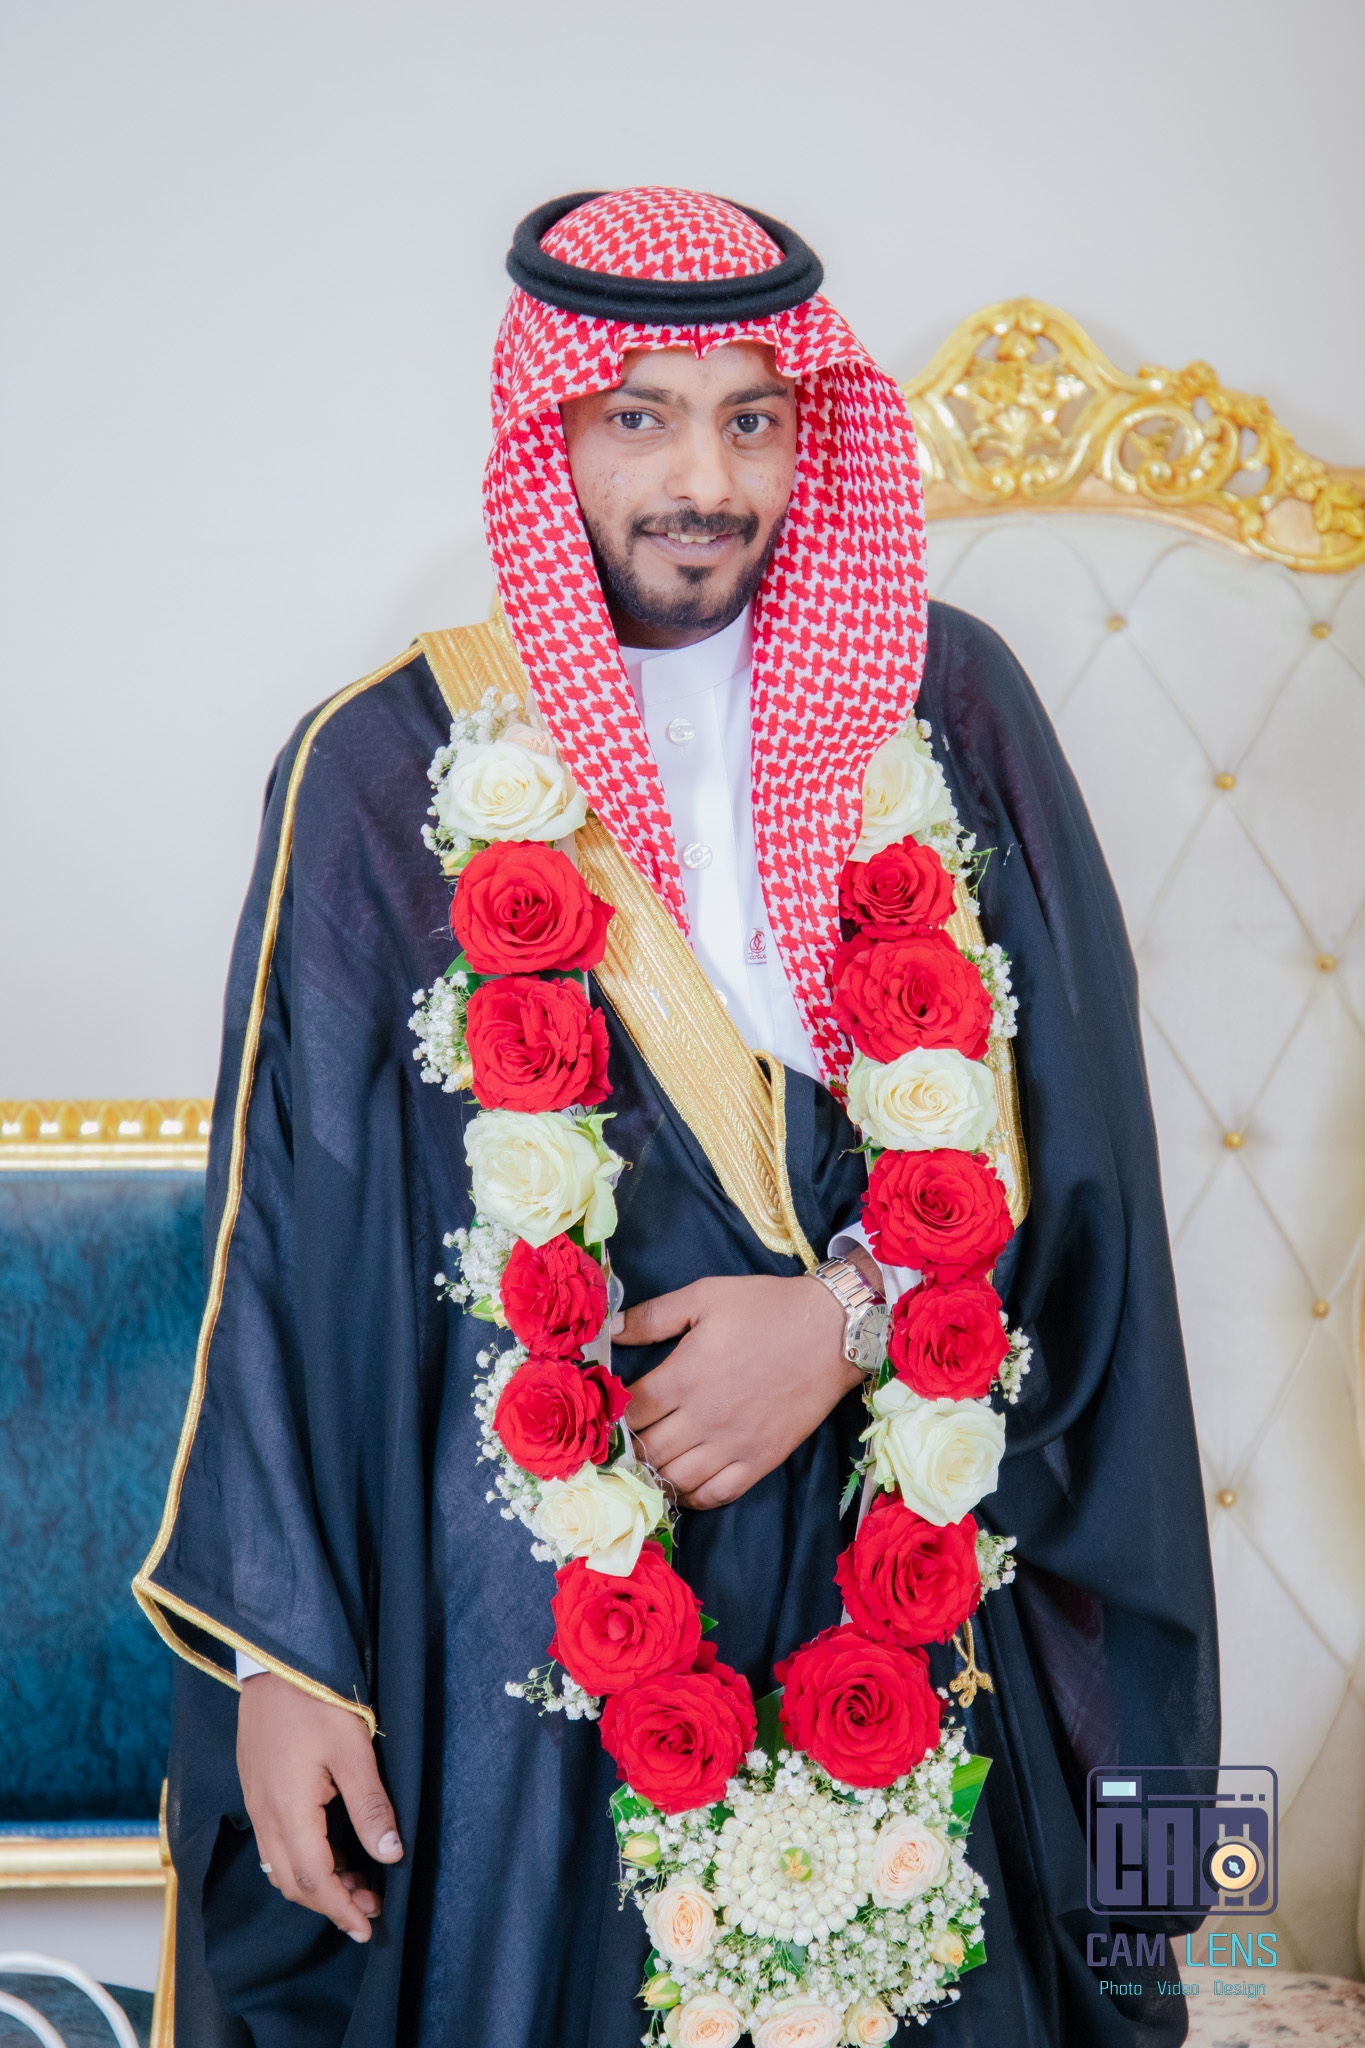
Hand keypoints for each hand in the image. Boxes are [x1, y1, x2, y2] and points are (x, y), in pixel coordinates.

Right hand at [236, 1671, 401, 1940]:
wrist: (276, 1660)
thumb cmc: (317, 1699)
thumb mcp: (354, 1750)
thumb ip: (371, 1806)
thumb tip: (390, 1855)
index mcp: (288, 1811)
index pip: (314, 1881)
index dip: (341, 1909)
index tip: (368, 1927)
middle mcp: (265, 1815)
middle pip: (293, 1883)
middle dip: (331, 1902)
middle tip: (371, 1905)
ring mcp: (256, 1802)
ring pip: (281, 1866)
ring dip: (317, 1882)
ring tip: (357, 1880)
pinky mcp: (256, 1788)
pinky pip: (275, 1843)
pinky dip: (303, 1859)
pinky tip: (332, 1849)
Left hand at [616, 1261, 876, 1509]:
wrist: (832, 1331)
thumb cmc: (766, 1308)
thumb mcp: (704, 1296)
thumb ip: (653, 1316)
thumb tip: (610, 1332)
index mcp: (683, 1377)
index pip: (631, 1412)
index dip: (613, 1415)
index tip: (609, 1414)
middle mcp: (703, 1418)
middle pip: (647, 1451)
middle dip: (629, 1449)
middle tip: (620, 1445)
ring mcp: (732, 1445)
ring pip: (676, 1479)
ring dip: (654, 1476)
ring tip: (646, 1467)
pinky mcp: (760, 1460)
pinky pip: (716, 1494)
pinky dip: (692, 1497)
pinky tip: (682, 1486)